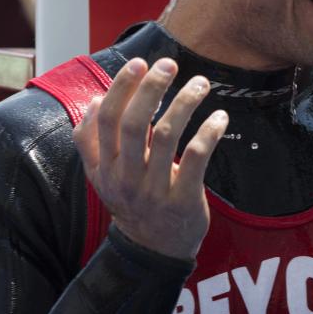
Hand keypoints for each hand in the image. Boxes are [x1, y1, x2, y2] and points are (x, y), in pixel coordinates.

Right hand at [73, 57, 227, 259]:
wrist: (154, 251)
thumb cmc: (132, 202)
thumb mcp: (104, 176)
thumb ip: (92, 141)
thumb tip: (93, 100)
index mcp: (105, 167)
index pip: (106, 120)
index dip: (121, 88)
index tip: (138, 63)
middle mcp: (126, 177)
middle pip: (134, 124)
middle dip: (150, 89)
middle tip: (168, 63)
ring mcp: (154, 189)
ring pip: (166, 136)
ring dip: (184, 103)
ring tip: (200, 83)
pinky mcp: (183, 199)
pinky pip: (197, 158)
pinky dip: (209, 132)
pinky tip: (220, 116)